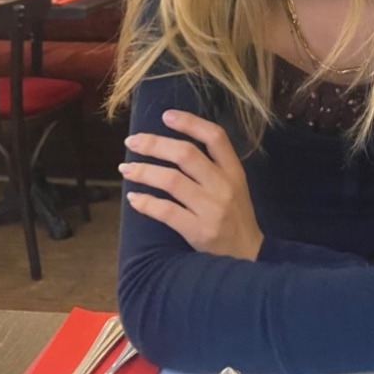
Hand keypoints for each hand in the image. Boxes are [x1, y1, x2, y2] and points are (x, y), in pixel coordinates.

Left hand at [121, 110, 263, 260]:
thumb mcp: (235, 186)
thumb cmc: (235, 218)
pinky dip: (146, 203)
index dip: (190, 122)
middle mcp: (224, 185)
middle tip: (132, 141)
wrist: (248, 258)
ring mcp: (212, 209)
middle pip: (186, 154)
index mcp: (234, 171)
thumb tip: (173, 145)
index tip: (166, 116)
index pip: (215, 137)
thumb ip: (213, 166)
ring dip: (144, 171)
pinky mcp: (199, 231)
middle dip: (155, 144)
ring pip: (172, 181)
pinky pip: (166, 212)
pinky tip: (133, 198)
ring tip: (125, 169)